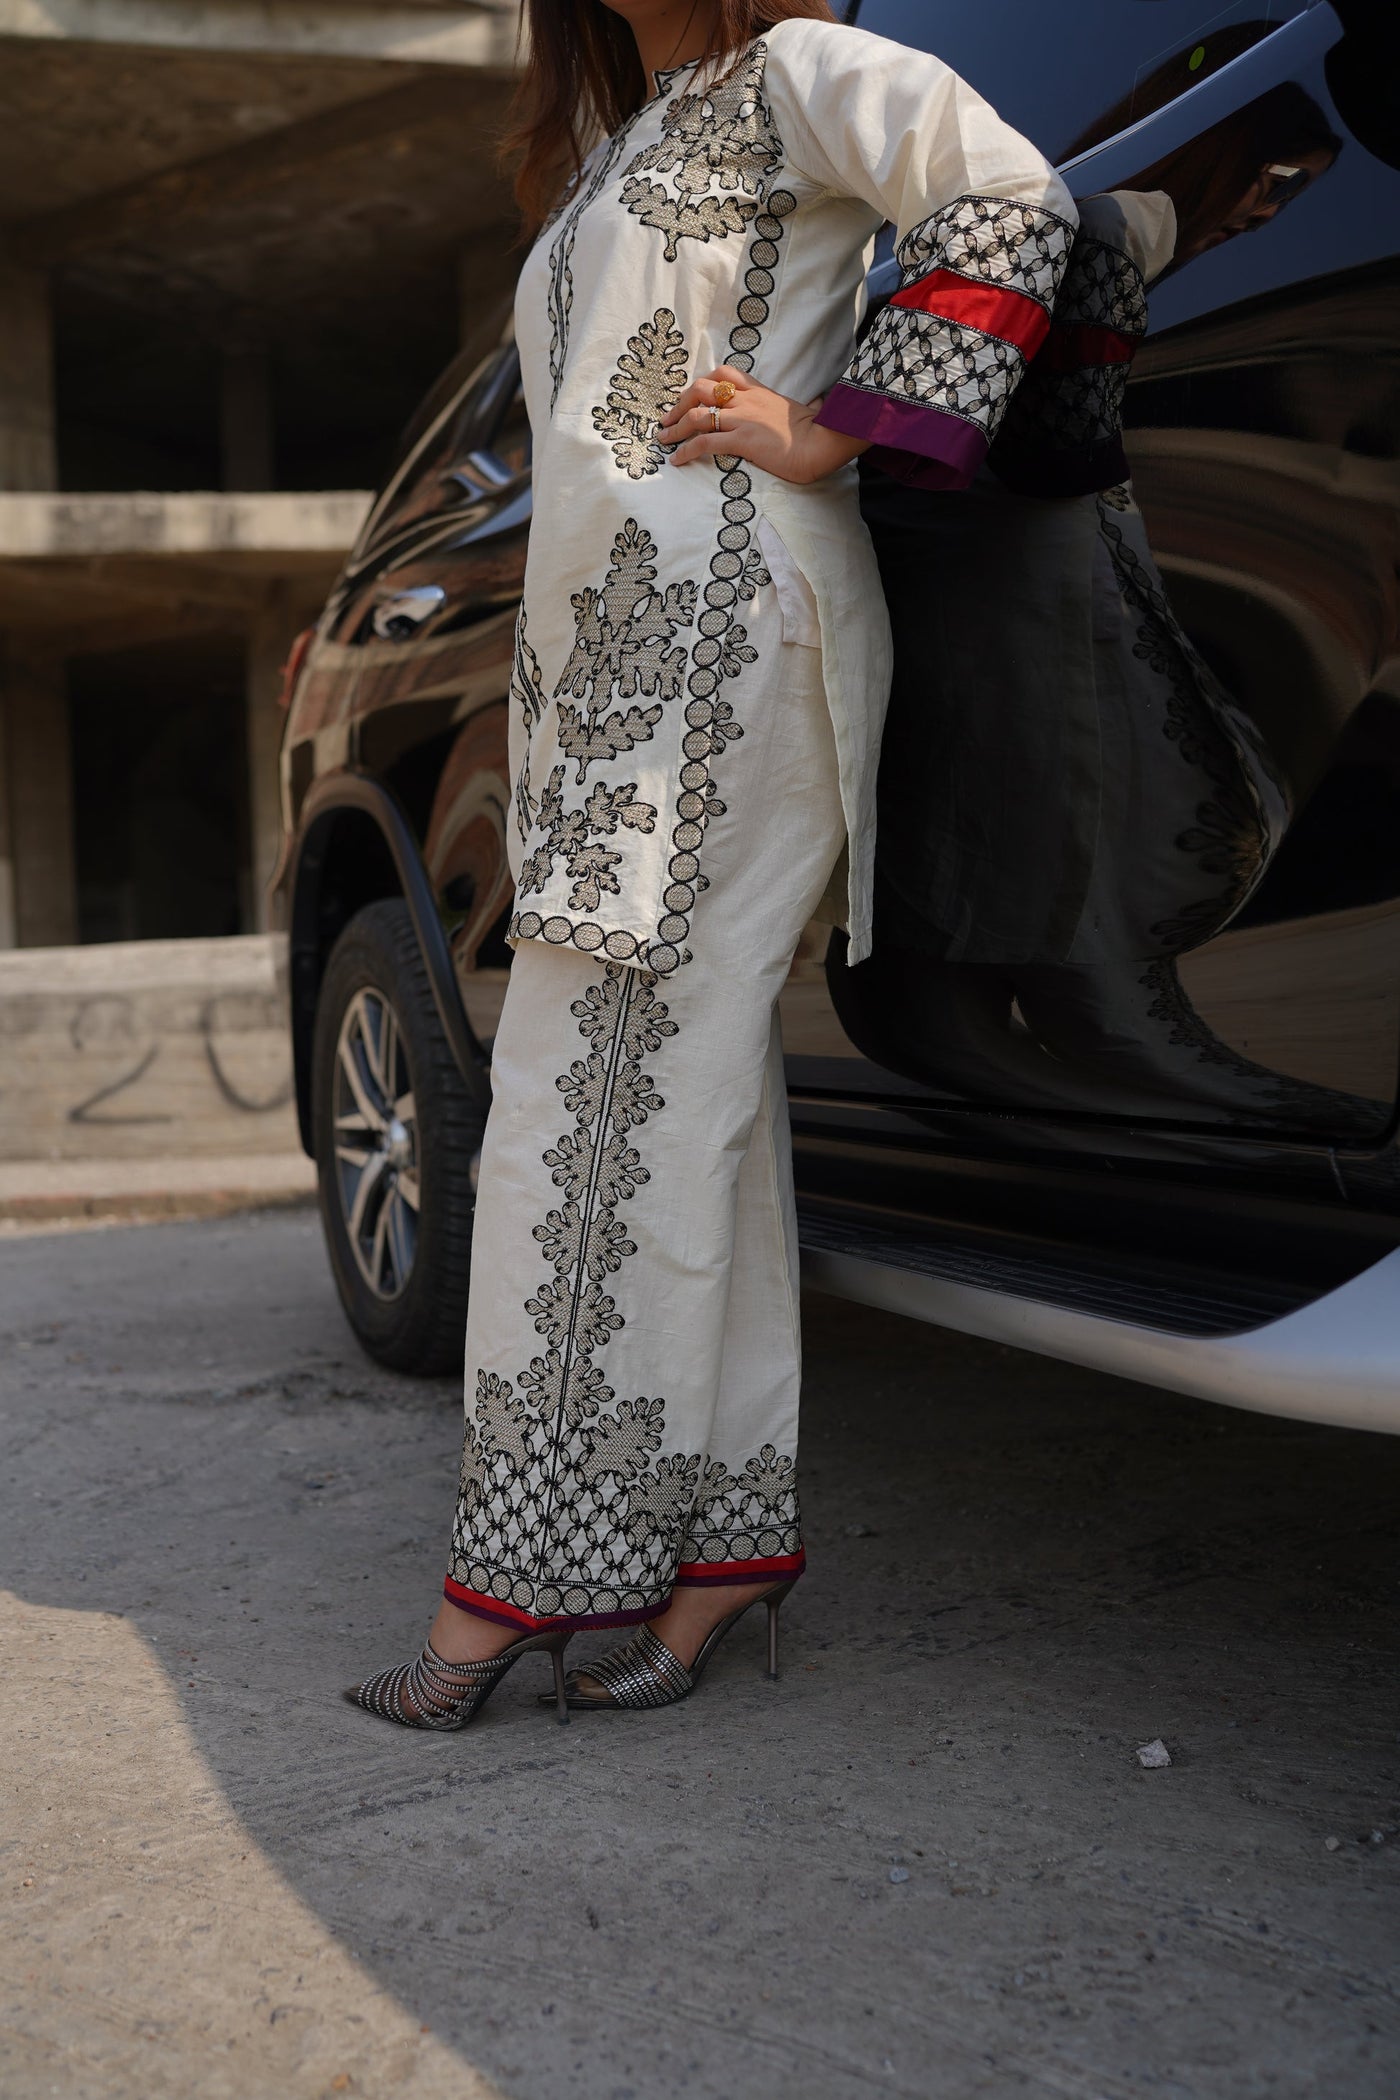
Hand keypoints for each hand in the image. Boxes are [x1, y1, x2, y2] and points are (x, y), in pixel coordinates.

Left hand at [660, 366, 867, 484]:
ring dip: (675, 428)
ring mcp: (742, 419)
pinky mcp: (742, 440)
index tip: (689, 398)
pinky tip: (677, 459)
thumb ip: (802, 405)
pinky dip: (685, 450)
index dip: (700, 384)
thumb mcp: (804, 410)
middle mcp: (746, 400)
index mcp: (758, 391)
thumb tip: (819, 404)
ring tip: (663, 440)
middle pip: (701, 389)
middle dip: (679, 403)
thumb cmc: (817, 431)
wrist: (821, 443)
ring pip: (697, 415)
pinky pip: (704, 442)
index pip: (722, 374)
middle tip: (668, 419)